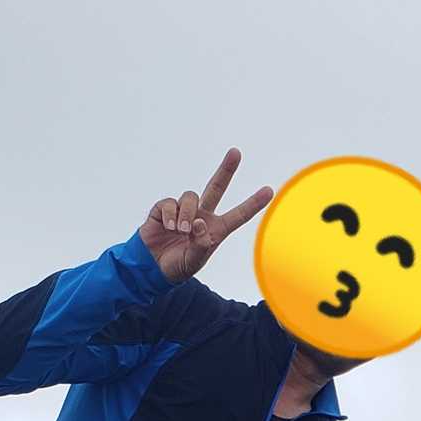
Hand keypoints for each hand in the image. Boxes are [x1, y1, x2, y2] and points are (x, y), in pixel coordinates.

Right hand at [139, 148, 273, 283]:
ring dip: (186, 213)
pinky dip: (170, 215)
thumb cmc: (178, 266)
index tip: (269, 191)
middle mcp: (201, 216)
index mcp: (215, 230)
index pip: (238, 215)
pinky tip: (167, 227)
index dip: (253, 204)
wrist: (152, 267)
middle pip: (216, 187)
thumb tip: (199, 223)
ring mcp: (184, 211)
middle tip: (236, 152)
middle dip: (226, 170)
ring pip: (191, 196)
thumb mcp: (193, 261)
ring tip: (180, 231)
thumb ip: (200, 245)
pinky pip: (170, 203)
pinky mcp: (164, 209)